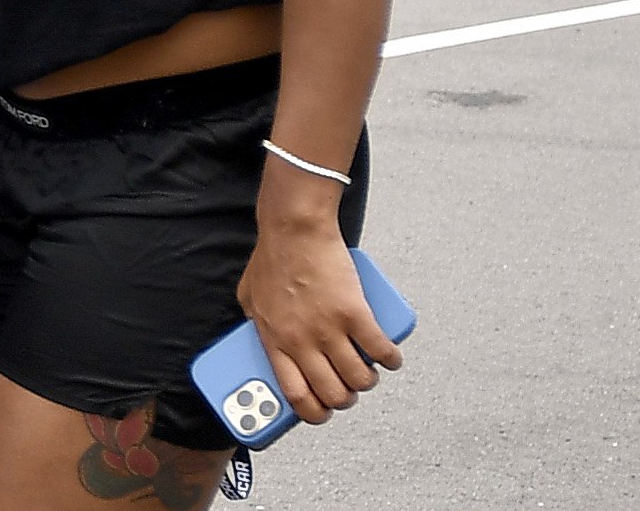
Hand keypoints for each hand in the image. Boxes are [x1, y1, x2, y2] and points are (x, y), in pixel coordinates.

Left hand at [235, 217, 402, 425]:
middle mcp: (301, 341)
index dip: (312, 412)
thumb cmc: (272, 255)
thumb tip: (260, 336)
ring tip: (369, 374)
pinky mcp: (354, 312)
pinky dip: (390, 359)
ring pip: (358, 378)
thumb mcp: (248, 297)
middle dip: (344, 400)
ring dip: (368, 382)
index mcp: (274, 341)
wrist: (294, 227)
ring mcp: (328, 328)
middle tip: (349, 391)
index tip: (321, 412)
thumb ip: (255, 322)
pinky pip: (379, 349)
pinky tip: (391, 358)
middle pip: (330, 392)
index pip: (294, 395)